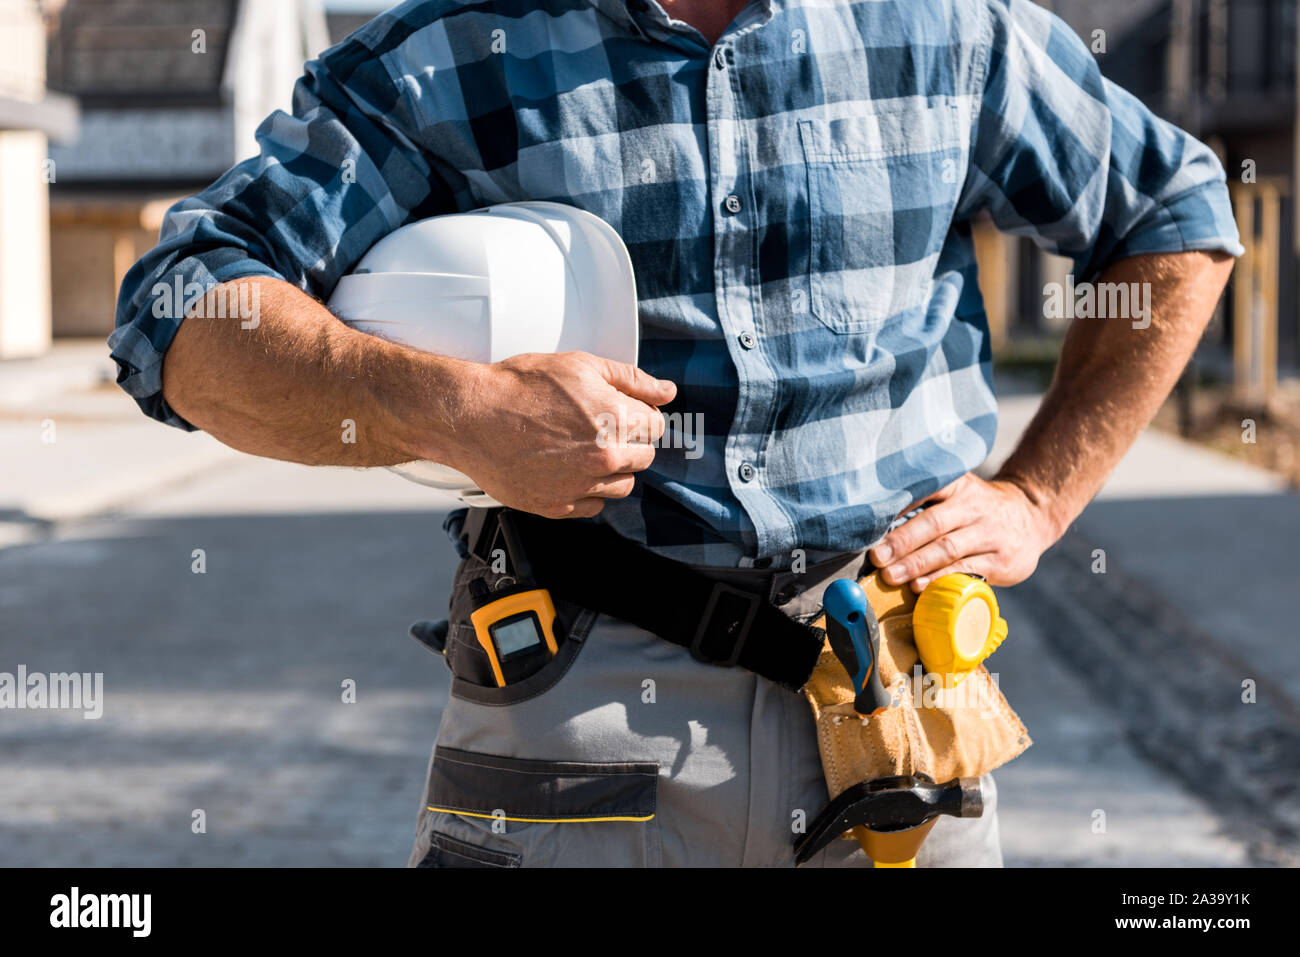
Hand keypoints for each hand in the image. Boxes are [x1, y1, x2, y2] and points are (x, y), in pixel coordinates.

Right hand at [446, 351, 676, 518]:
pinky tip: (566, 469)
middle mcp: (603, 457)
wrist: (471, 417)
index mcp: (615, 419)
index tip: (620, 412)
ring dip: (612, 469)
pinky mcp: (558, 506)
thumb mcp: (580, 366)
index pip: (655, 426)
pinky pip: (593, 505)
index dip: (638, 415)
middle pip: (644, 457)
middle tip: (598, 428)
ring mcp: (581, 485)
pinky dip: (586, 491)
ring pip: (623, 486)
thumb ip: (631, 380)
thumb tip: (666, 391)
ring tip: (582, 449)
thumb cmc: (520, 387)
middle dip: (629, 441)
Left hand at [866, 473, 1059, 592]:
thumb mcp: (960, 492)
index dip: (901, 504)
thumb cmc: (979, 508)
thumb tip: (877, 525)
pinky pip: (967, 570)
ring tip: (892, 576)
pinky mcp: (1002, 560)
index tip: (873, 519)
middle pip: (934, 524)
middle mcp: (975, 507)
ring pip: (949, 549)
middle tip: (877, 556)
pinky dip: (941, 579)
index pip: (929, 489)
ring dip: (917, 564)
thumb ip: (927, 502)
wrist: (1033, 515)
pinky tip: (921, 587)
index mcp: (960, 486)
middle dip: (902, 541)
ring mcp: (991, 534)